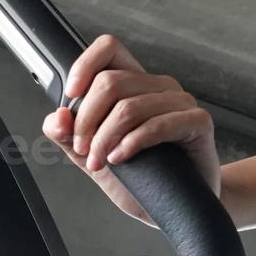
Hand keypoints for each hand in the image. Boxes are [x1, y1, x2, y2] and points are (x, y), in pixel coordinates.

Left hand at [40, 34, 220, 224]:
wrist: (181, 206)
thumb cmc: (145, 180)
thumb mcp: (95, 158)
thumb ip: (71, 138)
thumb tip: (57, 119)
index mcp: (134, 85)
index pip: (109, 49)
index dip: (85, 65)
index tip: (70, 95)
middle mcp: (158, 87)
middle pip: (110, 82)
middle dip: (87, 120)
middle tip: (83, 149)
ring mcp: (180, 102)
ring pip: (128, 107)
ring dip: (105, 138)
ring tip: (100, 161)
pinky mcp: (198, 122)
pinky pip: (158, 125)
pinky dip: (132, 143)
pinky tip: (121, 158)